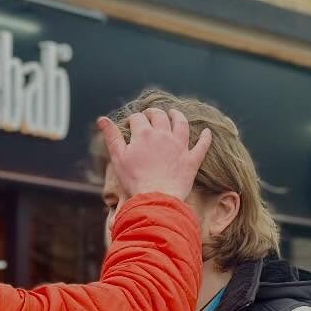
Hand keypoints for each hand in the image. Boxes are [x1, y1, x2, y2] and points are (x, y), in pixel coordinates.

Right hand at [98, 108, 212, 201]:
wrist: (156, 198)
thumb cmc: (134, 180)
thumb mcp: (118, 157)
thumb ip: (111, 136)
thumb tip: (102, 119)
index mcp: (144, 133)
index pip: (138, 118)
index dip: (134, 119)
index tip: (131, 124)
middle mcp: (163, 134)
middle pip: (159, 116)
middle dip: (153, 113)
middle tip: (150, 114)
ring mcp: (180, 146)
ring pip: (181, 124)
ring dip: (178, 115)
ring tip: (175, 113)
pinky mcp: (191, 160)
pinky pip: (202, 145)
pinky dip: (206, 138)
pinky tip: (208, 132)